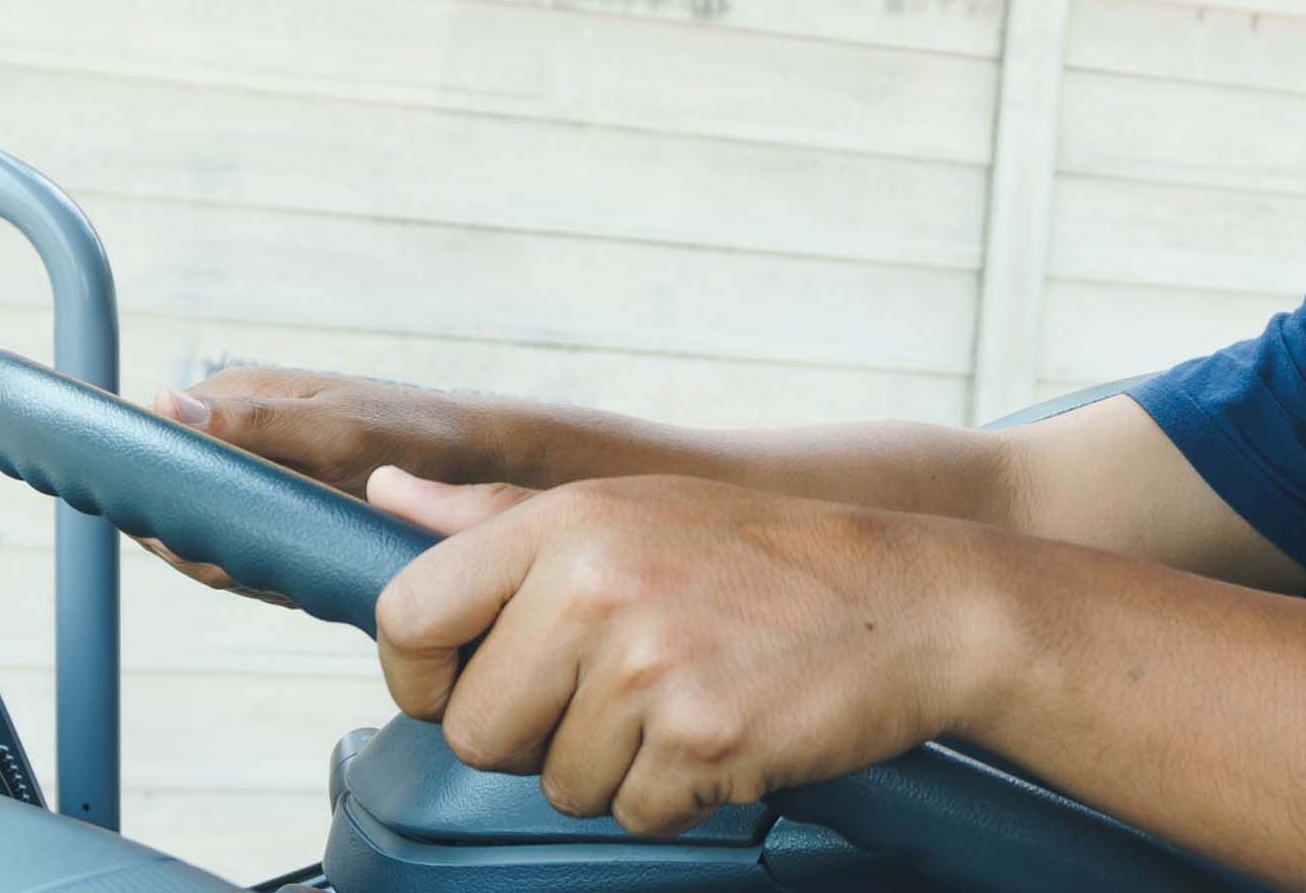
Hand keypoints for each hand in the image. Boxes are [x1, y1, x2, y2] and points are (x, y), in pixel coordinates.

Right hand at [139, 366, 506, 599]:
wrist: (477, 461)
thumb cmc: (412, 433)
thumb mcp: (335, 430)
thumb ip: (253, 422)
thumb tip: (162, 403)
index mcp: (234, 396)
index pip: (151, 444)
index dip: (151, 493)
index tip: (179, 534)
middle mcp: (234, 434)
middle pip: (171, 500)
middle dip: (200, 541)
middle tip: (259, 560)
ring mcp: (253, 473)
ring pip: (205, 533)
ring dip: (235, 562)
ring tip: (289, 571)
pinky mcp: (277, 507)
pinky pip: (244, 549)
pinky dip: (265, 572)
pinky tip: (299, 581)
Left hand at [367, 468, 1010, 837]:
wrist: (919, 602)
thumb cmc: (770, 559)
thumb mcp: (635, 509)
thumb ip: (500, 517)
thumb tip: (386, 494)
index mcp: (567, 523)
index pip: (407, 617)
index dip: (430, 672)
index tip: (483, 679)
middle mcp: (596, 585)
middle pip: (474, 728)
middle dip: (536, 736)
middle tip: (622, 693)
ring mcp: (648, 664)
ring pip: (558, 783)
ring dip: (618, 768)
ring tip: (692, 700)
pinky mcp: (701, 737)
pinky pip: (635, 812)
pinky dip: (680, 793)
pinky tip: (730, 731)